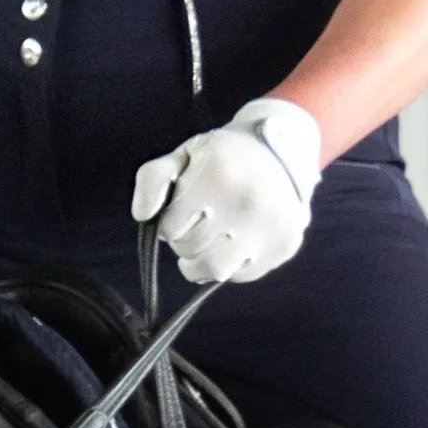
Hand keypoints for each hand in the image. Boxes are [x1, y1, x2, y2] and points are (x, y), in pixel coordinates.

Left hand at [130, 97, 322, 286]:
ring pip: (215, 270)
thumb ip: (153, 178)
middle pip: (190, 249)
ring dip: (202, 263)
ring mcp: (269, 227)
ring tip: (207, 246)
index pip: (170, 228)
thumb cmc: (223, 157)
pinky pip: (242, 275)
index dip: (171, 222)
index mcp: (217, 176)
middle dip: (185, 241)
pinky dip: (231, 267)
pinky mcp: (284, 245)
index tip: (183, 211)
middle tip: (198, 225)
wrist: (282, 151)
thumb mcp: (184, 155)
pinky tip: (235, 245)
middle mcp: (246, 203)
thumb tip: (142, 215)